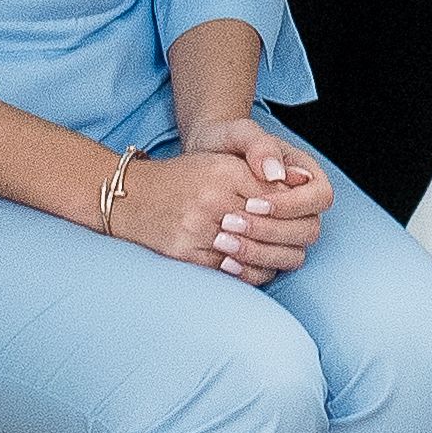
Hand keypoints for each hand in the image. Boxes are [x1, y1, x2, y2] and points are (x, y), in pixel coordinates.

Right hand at [107, 140, 327, 282]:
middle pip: (268, 227)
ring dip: (268, 256)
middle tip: (294, 238)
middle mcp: (212, 198)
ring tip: (277, 253)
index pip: (275, 195)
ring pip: (251, 252)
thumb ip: (258, 171)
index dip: (290, 209)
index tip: (297, 214)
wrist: (131, 195)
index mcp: (224, 171)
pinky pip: (228, 270)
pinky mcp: (185, 251)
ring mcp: (197, 227)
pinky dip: (246, 271)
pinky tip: (252, 266)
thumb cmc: (182, 178)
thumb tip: (300, 184)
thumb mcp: (220, 161)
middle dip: (285, 235)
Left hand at [180, 116, 334, 284]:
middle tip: (231, 223)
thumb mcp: (240, 133)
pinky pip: (271, 269)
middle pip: (309, 230)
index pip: (320, 197)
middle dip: (271, 230)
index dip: (291, 205)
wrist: (202, 159)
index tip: (253, 203)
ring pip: (293, 254)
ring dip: (260, 253)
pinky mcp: (268, 250)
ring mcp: (287, 231)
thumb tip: (277, 174)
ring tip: (223, 242)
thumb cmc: (226, 142)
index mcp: (306, 176)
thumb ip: (260, 146)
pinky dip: (250, 269)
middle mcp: (303, 207)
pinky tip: (225, 262)